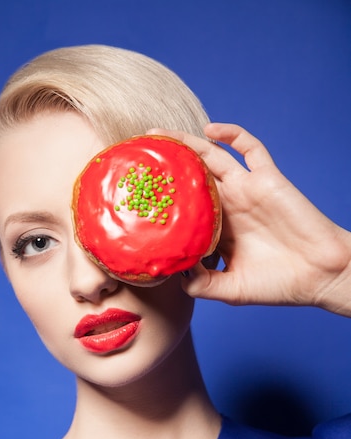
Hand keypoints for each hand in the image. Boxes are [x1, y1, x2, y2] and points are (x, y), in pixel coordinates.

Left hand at [148, 123, 350, 316]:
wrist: (320, 276)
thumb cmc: (279, 285)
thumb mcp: (232, 290)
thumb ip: (203, 284)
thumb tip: (173, 275)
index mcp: (218, 231)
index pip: (184, 210)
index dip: (162, 202)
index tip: (136, 198)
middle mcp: (229, 207)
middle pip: (191, 179)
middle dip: (166, 168)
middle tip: (137, 157)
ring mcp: (247, 190)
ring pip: (212, 158)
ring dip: (187, 144)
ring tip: (158, 135)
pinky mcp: (267, 179)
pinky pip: (250, 149)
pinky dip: (232, 135)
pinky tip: (211, 131)